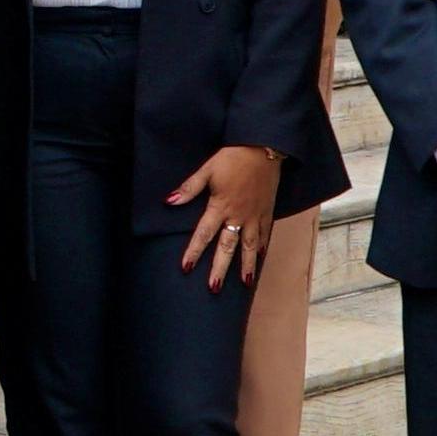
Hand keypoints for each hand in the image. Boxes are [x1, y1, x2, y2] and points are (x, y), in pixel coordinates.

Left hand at [170, 146, 282, 292]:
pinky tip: (260, 257)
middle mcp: (238, 215)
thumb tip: (169, 201)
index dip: (194, 251)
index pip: (204, 234)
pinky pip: (265, 233)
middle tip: (214, 288)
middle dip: (220, 268)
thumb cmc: (233, 157)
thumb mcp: (207, 169)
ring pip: (250, 245)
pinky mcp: (267, 210)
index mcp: (220, 206)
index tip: (186, 268)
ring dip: (247, 265)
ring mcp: (255, 215)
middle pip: (227, 247)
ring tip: (246, 283)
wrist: (264, 147)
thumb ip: (189, 188)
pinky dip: (262, 246)